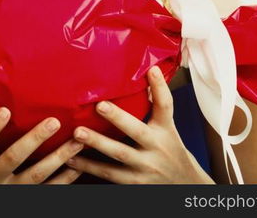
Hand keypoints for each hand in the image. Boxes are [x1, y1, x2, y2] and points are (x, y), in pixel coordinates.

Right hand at [0, 107, 84, 183]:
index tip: (5, 110)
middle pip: (13, 157)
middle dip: (34, 139)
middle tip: (53, 122)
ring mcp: (10, 190)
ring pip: (36, 175)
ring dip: (58, 157)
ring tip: (76, 142)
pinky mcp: (25, 198)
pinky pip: (48, 190)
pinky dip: (64, 179)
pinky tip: (77, 166)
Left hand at [65, 65, 214, 183]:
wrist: (185, 185)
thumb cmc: (170, 150)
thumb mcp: (168, 129)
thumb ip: (157, 106)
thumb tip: (150, 71)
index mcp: (165, 130)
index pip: (166, 106)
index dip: (160, 88)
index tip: (150, 70)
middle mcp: (156, 147)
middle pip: (137, 130)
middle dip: (118, 118)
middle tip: (99, 105)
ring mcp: (146, 167)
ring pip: (119, 155)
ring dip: (97, 144)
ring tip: (77, 133)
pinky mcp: (135, 183)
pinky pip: (110, 175)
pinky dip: (90, 168)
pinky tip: (71, 159)